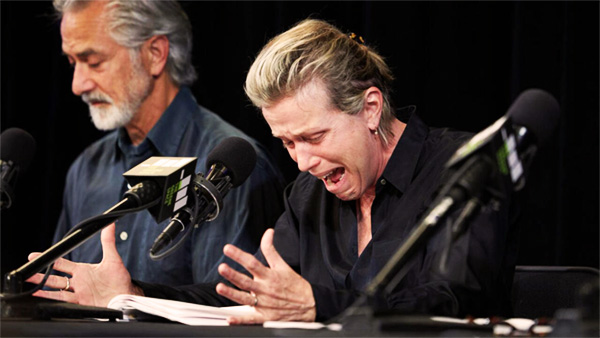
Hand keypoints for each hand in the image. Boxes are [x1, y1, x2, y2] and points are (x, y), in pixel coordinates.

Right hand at [26, 223, 142, 306]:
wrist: (125, 297)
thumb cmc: (120, 280)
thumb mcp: (113, 259)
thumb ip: (108, 242)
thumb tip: (110, 224)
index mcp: (83, 271)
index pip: (62, 263)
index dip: (50, 259)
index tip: (36, 255)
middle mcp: (78, 282)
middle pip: (54, 277)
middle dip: (40, 274)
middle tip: (27, 270)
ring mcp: (78, 293)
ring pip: (55, 289)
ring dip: (42, 287)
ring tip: (29, 284)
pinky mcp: (80, 303)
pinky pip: (62, 300)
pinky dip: (51, 299)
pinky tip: (40, 297)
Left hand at [216, 228, 315, 324]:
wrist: (310, 305)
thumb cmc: (295, 285)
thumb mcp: (283, 265)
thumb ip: (271, 250)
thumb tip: (268, 233)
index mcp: (269, 276)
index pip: (252, 263)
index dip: (239, 255)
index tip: (228, 249)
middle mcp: (265, 290)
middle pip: (246, 281)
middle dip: (233, 274)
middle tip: (222, 267)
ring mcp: (264, 304)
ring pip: (245, 299)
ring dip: (232, 294)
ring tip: (220, 287)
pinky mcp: (265, 317)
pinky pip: (251, 319)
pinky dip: (240, 320)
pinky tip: (230, 318)